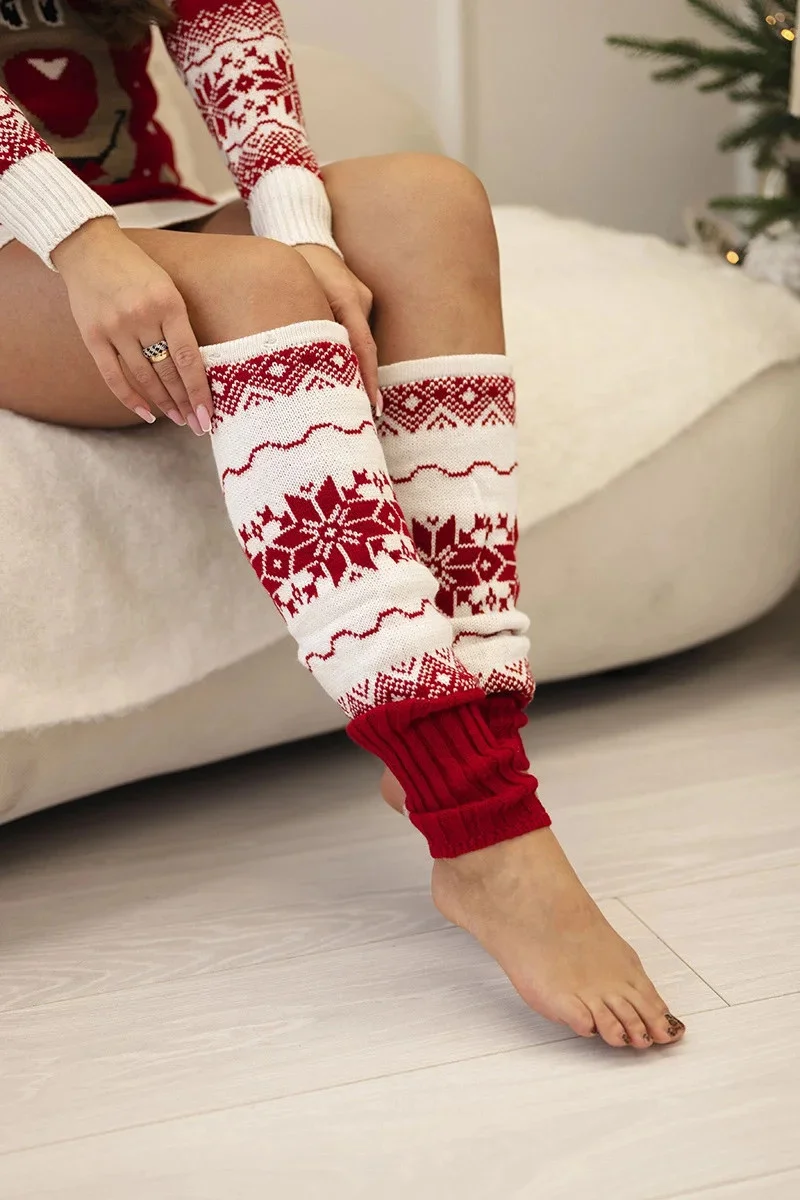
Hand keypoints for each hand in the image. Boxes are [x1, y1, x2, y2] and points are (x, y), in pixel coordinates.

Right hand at [52, 218, 212, 433]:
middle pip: (168, 372)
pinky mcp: (92, 336)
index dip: (199, 391)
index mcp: (168, 303)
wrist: (88, 247)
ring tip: (177, 418)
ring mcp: (115, 328)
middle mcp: (141, 316)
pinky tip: (147, 414)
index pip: (189, 358)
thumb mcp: (168, 287)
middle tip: (197, 424)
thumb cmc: (136, 269)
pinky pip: (113, 376)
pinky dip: (130, 398)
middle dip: (185, 402)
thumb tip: (196, 370)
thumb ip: (179, 324)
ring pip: (144, 377)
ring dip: (163, 403)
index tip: (208, 415)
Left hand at [295, 244, 380, 411]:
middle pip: (364, 349)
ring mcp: (362, 299)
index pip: (363, 346)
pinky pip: (353, 332)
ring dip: (351, 368)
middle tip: (360, 414)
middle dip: (362, 381)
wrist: (298, 235)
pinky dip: (346, 352)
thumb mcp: (291, 298)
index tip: (372, 407)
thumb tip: (298, 369)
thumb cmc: (288, 266)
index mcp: (347, 297)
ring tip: (346, 400)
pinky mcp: (357, 301)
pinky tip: (337, 372)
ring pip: (358, 343)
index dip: (367, 379)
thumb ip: (298, 331)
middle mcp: (360, 299)